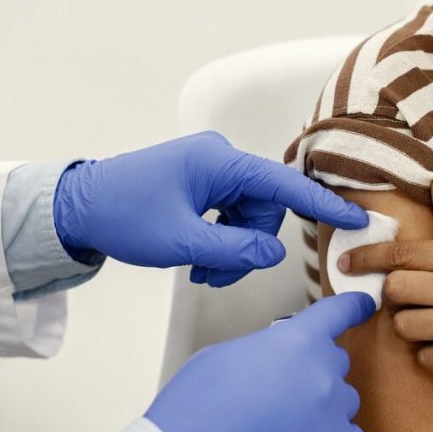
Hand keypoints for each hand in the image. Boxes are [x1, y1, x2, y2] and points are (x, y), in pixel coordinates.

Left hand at [54, 131, 367, 286]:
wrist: (77, 207)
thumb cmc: (122, 216)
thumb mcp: (182, 242)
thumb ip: (234, 251)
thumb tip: (272, 256)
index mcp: (218, 161)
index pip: (283, 184)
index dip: (322, 205)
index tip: (355, 217)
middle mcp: (218, 158)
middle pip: (262, 208)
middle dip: (247, 246)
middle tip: (217, 273)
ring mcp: (208, 169)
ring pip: (245, 216)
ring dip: (231, 248)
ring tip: (202, 271)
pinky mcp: (198, 181)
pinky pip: (227, 213)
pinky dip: (219, 239)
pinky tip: (199, 260)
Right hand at [146, 292, 374, 431]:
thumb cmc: (197, 412)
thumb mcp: (226, 354)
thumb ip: (267, 347)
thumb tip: (276, 357)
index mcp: (295, 341)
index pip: (338, 312)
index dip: (353, 306)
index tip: (364, 305)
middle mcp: (321, 372)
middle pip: (335, 360)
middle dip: (313, 369)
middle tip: (282, 389)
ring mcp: (332, 411)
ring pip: (342, 399)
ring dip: (322, 405)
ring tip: (285, 421)